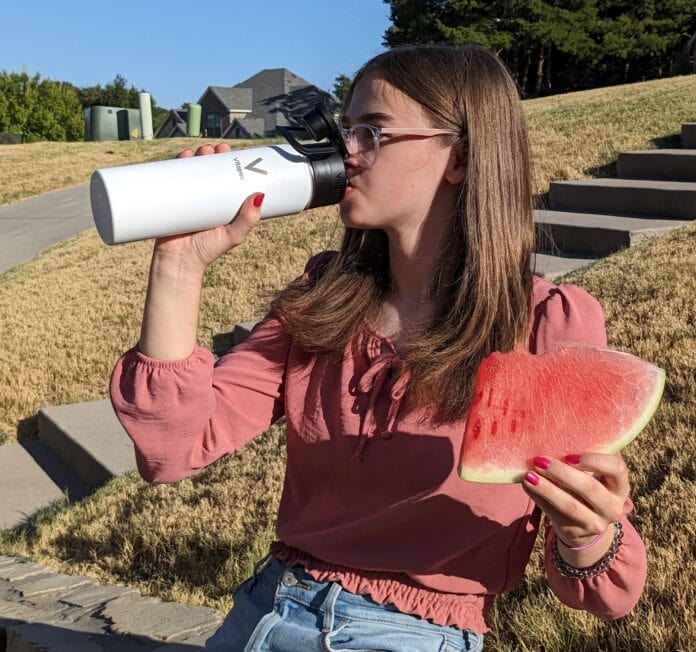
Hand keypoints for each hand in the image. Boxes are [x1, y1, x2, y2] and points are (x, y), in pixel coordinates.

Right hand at [152, 143, 262, 271]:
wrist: (177, 263)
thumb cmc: (207, 252)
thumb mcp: (233, 235)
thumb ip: (247, 219)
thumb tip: (260, 196)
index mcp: (224, 205)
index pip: (231, 179)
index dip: (233, 164)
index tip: (237, 153)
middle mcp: (208, 199)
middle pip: (212, 170)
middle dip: (215, 156)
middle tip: (218, 150)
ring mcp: (190, 198)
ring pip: (194, 170)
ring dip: (198, 156)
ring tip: (202, 151)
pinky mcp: (172, 199)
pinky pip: (173, 177)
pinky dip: (178, 164)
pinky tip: (184, 155)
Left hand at [522, 452, 628, 564]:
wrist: (584, 523)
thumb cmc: (586, 485)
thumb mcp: (593, 473)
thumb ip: (584, 458)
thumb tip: (559, 430)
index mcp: (620, 485)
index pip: (616, 469)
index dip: (594, 460)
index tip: (570, 455)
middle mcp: (613, 506)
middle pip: (589, 488)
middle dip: (562, 473)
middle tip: (540, 459)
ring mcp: (596, 523)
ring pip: (570, 505)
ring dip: (547, 488)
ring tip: (529, 475)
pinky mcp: (575, 532)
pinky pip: (554, 514)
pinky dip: (538, 497)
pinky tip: (527, 485)